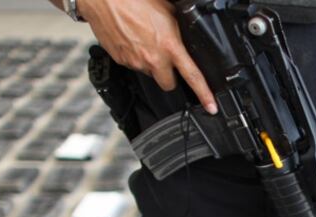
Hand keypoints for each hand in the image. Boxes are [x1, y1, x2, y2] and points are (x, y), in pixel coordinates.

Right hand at [80, 0, 217, 114]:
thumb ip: (178, 27)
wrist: (104, 0)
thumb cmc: (134, 0)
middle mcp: (154, 58)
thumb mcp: (166, 9)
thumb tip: (184, 35)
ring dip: (152, 65)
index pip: (192, 76)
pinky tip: (133, 41)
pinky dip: (136, 57)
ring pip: (150, 74)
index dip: (204, 94)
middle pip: (168, 85)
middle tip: (167, 62)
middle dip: (170, 77)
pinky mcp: (122, 61)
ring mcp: (136, 62)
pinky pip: (134, 66)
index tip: (211, 107)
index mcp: (169, 45)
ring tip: (146, 43)